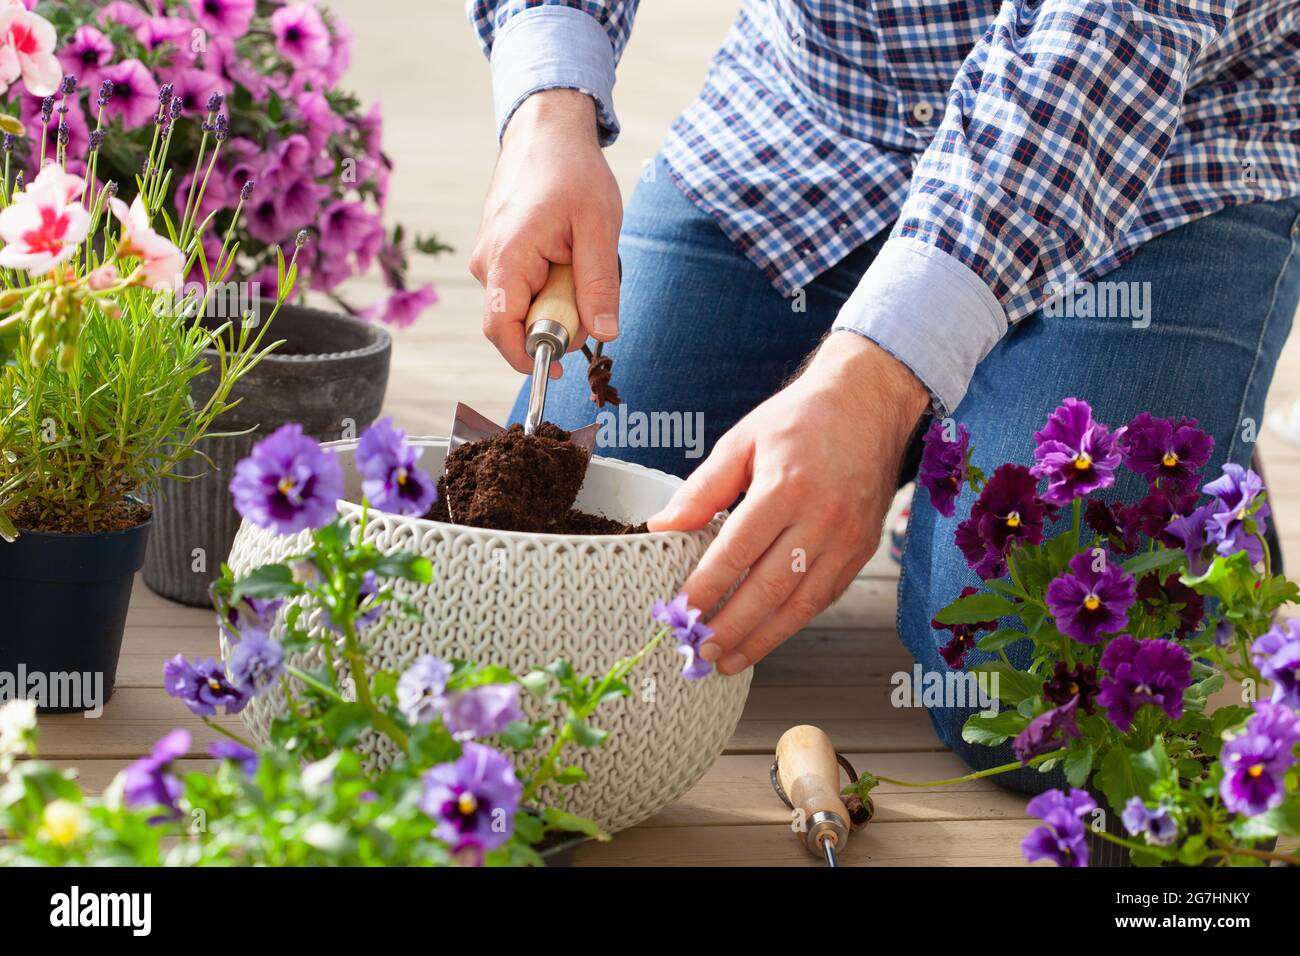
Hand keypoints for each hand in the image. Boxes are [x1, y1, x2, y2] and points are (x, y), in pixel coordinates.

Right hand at [469, 89, 622, 377]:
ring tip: (578, 255)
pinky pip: (524, 286)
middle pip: (518, 322)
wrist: (546, 129)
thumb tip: (604, 334)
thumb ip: (600, 285)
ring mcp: (488, 257)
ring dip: (558, 296)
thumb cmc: (572, 171)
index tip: (558, 368)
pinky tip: (566, 250)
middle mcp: (486, 262)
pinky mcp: (497, 253)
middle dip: (558, 319)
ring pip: (525, 304)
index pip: (501, 330)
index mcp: (507, 258)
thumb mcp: (599, 228)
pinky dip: (551, 280)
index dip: (528, 358)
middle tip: (590, 284)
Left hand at [647, 332, 930, 674]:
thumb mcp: (742, 440)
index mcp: (786, 488)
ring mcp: (848, 539)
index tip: (680, 612)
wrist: (871, 401)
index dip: (705, 588)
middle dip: (732, 628)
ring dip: (763, 638)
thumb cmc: (801, 417)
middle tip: (701, 653)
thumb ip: (703, 489)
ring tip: (730, 661)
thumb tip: (662, 526)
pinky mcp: (862, 549)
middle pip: (769, 589)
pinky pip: (825, 596)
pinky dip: (794, 622)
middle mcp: (822, 519)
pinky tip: (767, 636)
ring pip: (801, 604)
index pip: (736, 552)